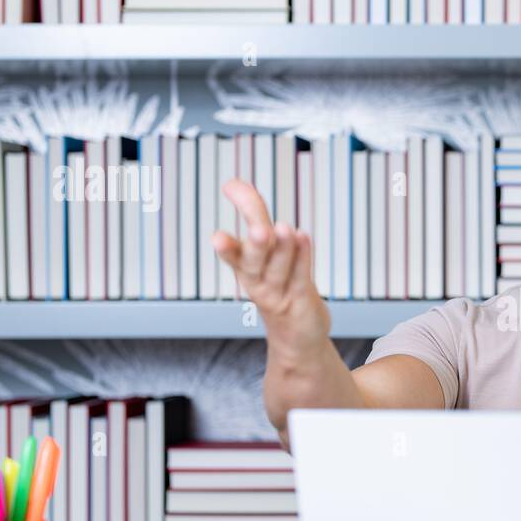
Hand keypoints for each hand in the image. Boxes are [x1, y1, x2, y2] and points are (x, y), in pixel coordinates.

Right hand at [211, 179, 329, 346]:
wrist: (297, 337)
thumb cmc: (278, 287)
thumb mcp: (263, 254)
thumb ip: (253, 219)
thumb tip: (234, 183)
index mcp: (244, 269)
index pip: (232, 253)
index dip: (227, 243)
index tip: (218, 233)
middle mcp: (257, 281)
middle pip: (253, 262)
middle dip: (254, 246)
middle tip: (259, 230)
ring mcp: (278, 292)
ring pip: (278, 270)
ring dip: (281, 249)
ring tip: (284, 229)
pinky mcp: (300, 299)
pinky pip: (300, 277)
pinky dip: (302, 258)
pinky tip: (302, 237)